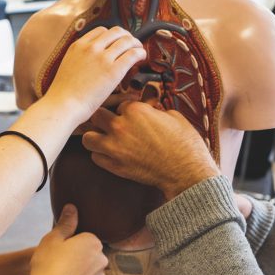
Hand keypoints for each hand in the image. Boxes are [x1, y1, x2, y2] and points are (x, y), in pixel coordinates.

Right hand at [28, 205, 107, 274]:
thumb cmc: (49, 267)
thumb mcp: (52, 239)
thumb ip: (65, 223)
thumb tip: (72, 208)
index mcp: (92, 242)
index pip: (83, 238)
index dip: (68, 244)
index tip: (57, 251)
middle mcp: (101, 259)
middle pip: (87, 254)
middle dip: (75, 257)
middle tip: (56, 264)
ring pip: (87, 270)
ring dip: (77, 272)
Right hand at [43, 27, 146, 120]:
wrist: (63, 105)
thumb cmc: (63, 94)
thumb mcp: (68, 67)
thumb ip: (80, 60)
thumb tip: (91, 63)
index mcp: (78, 46)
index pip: (101, 31)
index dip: (112, 36)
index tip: (117, 43)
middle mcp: (91, 47)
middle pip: (116, 32)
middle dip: (126, 36)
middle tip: (131, 45)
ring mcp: (102, 58)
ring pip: (126, 40)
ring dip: (135, 44)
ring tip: (139, 51)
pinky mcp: (113, 70)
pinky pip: (133, 54)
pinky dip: (140, 53)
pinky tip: (142, 58)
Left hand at [82, 101, 218, 198]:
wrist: (186, 171)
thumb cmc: (184, 143)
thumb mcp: (172, 116)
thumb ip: (154, 109)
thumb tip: (149, 107)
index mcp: (135, 110)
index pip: (119, 103)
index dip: (125, 110)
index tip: (131, 115)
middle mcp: (120, 126)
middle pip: (97, 116)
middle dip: (104, 119)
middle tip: (112, 124)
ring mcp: (115, 147)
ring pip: (88, 137)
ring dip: (96, 137)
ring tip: (105, 139)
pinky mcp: (115, 166)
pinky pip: (95, 157)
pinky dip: (100, 155)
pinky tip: (111, 154)